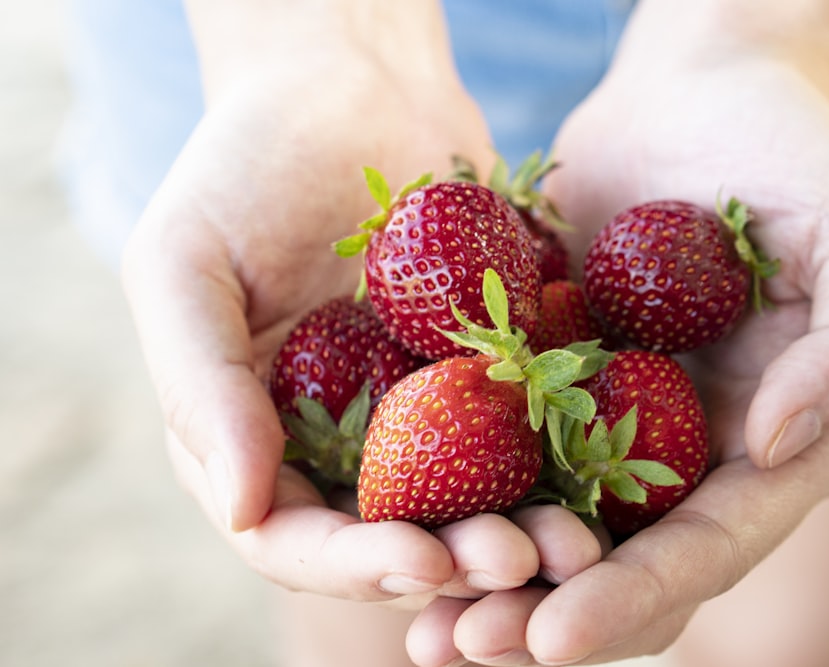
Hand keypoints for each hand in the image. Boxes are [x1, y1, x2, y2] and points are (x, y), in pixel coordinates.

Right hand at [119, 34, 562, 603]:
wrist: (347, 90)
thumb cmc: (243, 169)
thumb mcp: (183, 265)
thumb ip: (199, 387)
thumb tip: (242, 512)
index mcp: (258, 440)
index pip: (293, 538)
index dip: (352, 565)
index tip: (419, 563)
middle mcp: (341, 443)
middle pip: (394, 537)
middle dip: (455, 563)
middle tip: (519, 562)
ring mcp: (420, 411)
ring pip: (472, 502)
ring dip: (522, 531)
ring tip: (576, 544)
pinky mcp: (489, 370)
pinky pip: (529, 427)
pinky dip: (565, 460)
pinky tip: (607, 473)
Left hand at [404, 40, 828, 665]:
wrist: (702, 93)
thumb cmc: (802, 156)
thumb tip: (778, 448)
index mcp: (776, 449)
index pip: (708, 548)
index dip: (635, 600)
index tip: (553, 637)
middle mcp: (693, 455)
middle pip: (621, 565)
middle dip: (543, 616)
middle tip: (460, 648)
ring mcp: (616, 420)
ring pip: (551, 524)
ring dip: (485, 579)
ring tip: (418, 629)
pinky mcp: (550, 378)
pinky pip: (498, 445)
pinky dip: (451, 491)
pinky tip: (394, 524)